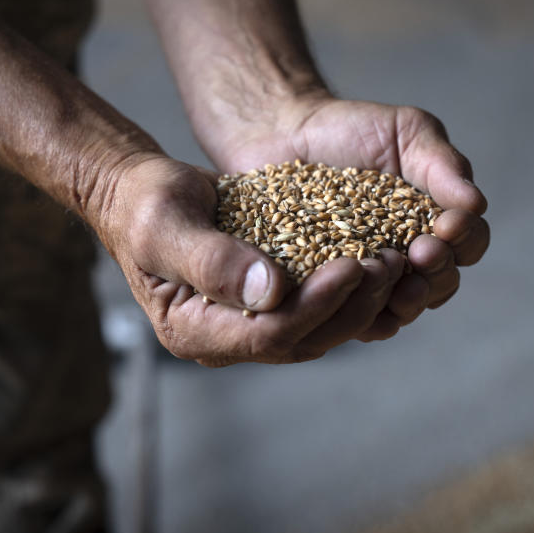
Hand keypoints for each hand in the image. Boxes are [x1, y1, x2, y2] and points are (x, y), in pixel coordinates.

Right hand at [93, 155, 412, 365]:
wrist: (140, 193)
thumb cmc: (143, 204)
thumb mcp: (165, 225)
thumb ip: (211, 260)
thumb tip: (270, 291)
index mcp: (194, 331)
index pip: (269, 335)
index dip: (316, 305)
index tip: (352, 266)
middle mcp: (226, 338)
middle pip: (303, 339)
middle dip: (350, 304)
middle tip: (388, 263)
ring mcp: (249, 323)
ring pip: (319, 327)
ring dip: (359, 298)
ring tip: (393, 260)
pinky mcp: (269, 301)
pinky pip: (317, 303)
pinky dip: (349, 285)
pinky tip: (377, 256)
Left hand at [194, 96, 489, 340]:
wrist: (286, 133)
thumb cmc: (353, 130)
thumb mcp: (406, 132)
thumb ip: (442, 163)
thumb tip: (476, 203)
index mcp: (435, 224)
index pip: (469, 244)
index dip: (466, 239)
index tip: (449, 224)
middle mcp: (409, 260)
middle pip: (440, 285)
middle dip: (438, 271)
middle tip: (422, 251)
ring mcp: (370, 280)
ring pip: (399, 310)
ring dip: (405, 301)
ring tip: (395, 280)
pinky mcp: (329, 292)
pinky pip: (349, 319)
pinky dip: (357, 314)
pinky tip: (351, 296)